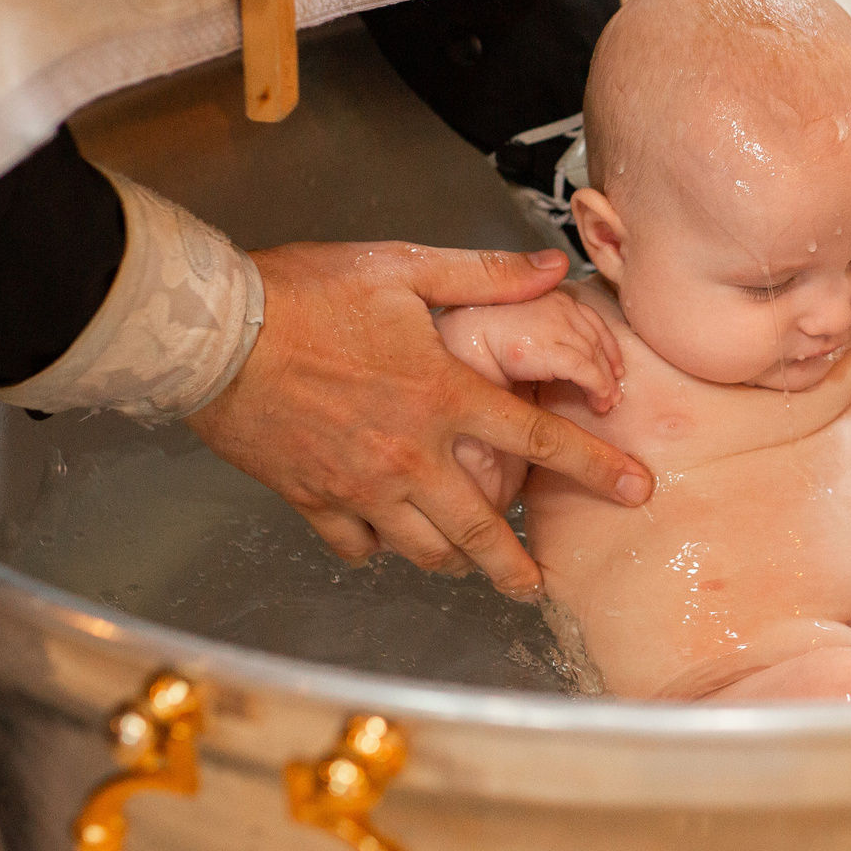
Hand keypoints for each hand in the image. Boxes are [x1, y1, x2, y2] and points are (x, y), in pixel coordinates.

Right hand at [187, 243, 653, 596]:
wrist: (215, 332)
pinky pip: (355, 544)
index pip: (540, 443)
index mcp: (444, 396)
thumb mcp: (404, 267)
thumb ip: (485, 274)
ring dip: (453, 560)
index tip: (636, 490)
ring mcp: (360, 485)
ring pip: (422, 547)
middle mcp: (411, 454)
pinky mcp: (312, 498)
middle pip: (482, 530)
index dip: (597, 468)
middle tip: (539, 584)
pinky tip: (384, 541)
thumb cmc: (307, 292)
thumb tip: (551, 267)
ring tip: (469, 565)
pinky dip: (376, 548)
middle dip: (517, 565)